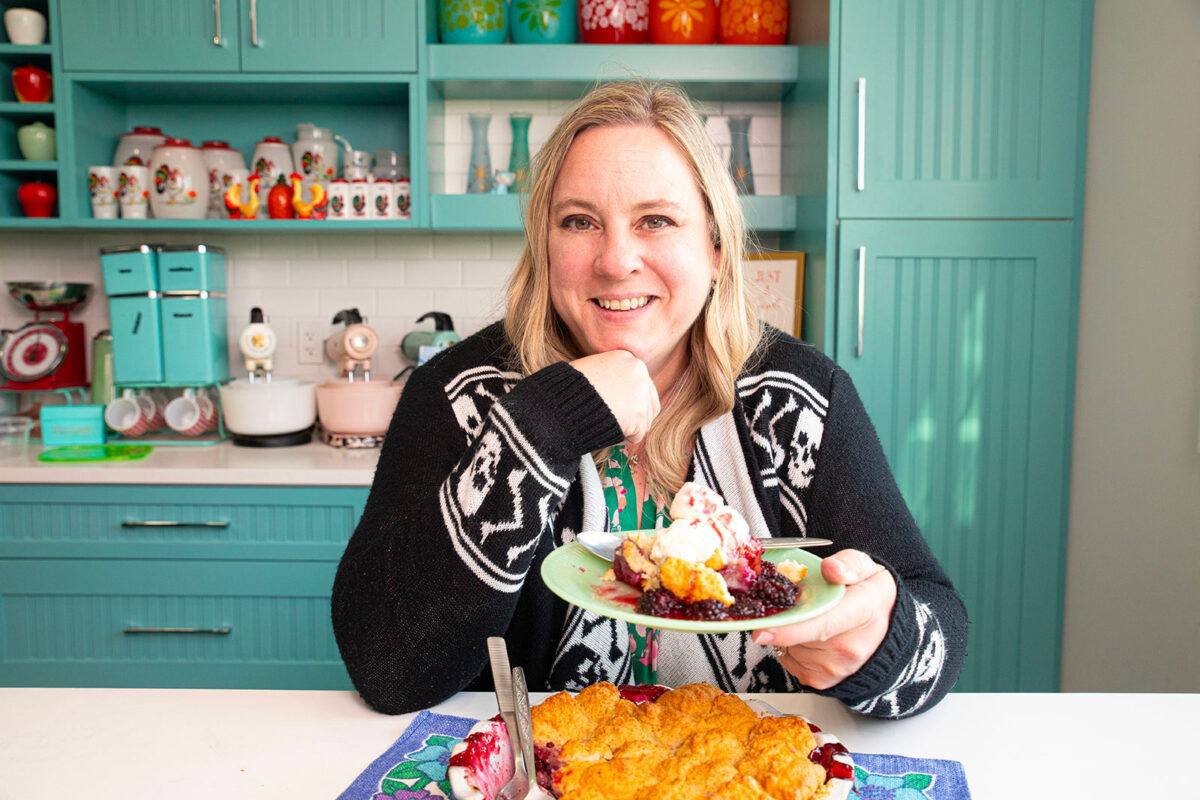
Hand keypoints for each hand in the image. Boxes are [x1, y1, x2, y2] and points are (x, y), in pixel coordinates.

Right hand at [570, 350, 660, 442]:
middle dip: (634, 415)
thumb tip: (614, 389)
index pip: (639, 383)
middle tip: (615, 422)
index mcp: (627, 358)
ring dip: (629, 427)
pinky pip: (638, 435)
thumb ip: (609, 374)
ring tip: (608, 426)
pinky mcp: (640, 415)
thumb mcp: (591, 369)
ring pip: (645, 420)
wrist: (563, 401)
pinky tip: (607, 432)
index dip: (627, 400)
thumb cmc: (568, 388)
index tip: (614, 408)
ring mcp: (641, 393)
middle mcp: (639, 372)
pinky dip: (624, 438)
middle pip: (649, 402)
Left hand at [752, 549, 896, 689]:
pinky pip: (789, 660)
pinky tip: (808, 635)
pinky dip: (790, 646)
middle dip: (783, 618)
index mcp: (863, 611)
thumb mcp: (867, 568)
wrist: (885, 629)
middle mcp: (851, 646)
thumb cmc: (869, 595)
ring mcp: (837, 668)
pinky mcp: (823, 681)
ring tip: (809, 617)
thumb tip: (831, 568)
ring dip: (787, 632)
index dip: (790, 629)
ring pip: (789, 648)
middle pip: (799, 637)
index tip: (762, 631)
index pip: (823, 624)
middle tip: (791, 602)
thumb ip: (849, 564)